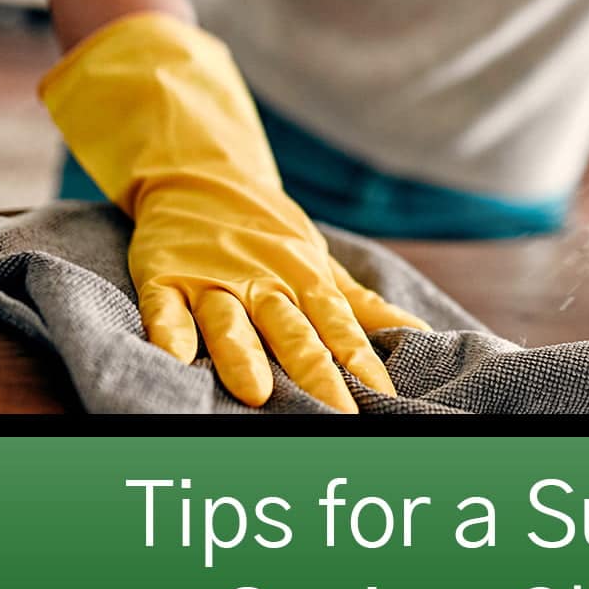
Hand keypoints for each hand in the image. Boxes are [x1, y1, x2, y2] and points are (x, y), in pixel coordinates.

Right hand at [130, 176, 429, 410]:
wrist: (203, 176)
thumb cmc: (270, 234)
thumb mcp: (320, 263)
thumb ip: (362, 305)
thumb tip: (421, 333)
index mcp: (305, 282)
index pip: (340, 328)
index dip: (362, 363)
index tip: (383, 398)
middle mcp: (263, 284)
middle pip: (292, 333)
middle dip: (315, 373)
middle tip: (335, 412)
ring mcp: (213, 281)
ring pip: (230, 322)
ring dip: (243, 355)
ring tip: (256, 393)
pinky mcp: (166, 277)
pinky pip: (166, 308)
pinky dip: (169, 332)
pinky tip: (175, 359)